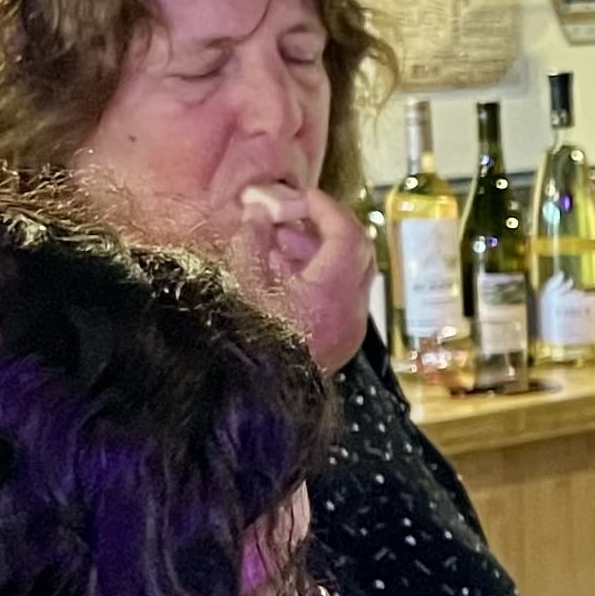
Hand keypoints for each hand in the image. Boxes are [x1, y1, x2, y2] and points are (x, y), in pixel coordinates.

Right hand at [233, 184, 377, 372]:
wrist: (244, 399)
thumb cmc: (241, 341)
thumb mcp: (238, 281)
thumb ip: (252, 239)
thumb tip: (258, 213)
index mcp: (332, 294)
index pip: (347, 235)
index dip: (325, 208)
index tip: (301, 196)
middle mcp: (351, 313)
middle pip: (356, 253)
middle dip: (323, 229)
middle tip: (289, 219)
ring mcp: (348, 332)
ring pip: (348, 277)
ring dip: (317, 255)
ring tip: (275, 247)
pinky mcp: (338, 346)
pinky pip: (339, 301)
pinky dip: (318, 280)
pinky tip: (281, 277)